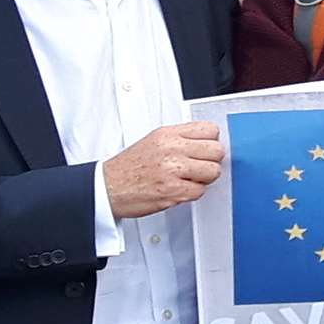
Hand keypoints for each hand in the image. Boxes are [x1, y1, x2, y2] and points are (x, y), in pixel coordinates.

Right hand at [102, 122, 223, 219]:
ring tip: (188, 179)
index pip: (210, 129)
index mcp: (168, 134)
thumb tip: (207, 142)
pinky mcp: (173, 190)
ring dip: (204, 179)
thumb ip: (180, 139)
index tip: (205, 150)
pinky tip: (178, 189)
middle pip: (216, 150)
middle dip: (211, 161)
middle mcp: (172, 149)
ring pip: (213, 171)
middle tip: (198, 167)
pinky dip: (192, 193)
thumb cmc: (129, 167)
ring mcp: (173, 170)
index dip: (211, 141)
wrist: (106, 188)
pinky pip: (200, 191)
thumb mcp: (153, 141)